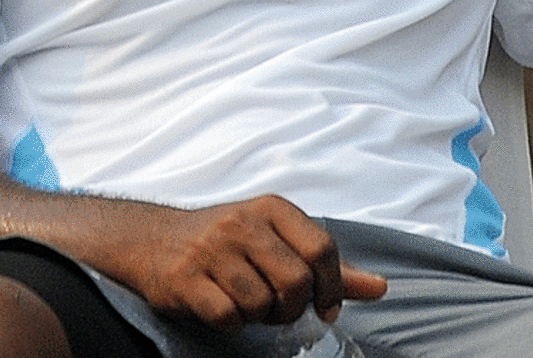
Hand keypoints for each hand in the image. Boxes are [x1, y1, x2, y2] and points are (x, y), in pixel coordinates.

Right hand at [130, 194, 385, 333]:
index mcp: (271, 208)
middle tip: (276, 307)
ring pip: (262, 304)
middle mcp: (241, 223)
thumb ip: (326, 265)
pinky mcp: (186, 278)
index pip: (322, 248)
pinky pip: (228, 318)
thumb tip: (379, 287)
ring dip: (259, 316)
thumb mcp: (276, 239)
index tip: (322, 304)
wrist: (153, 240)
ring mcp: (212, 249)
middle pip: (296, 282)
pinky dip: (231, 324)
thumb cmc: (225, 242)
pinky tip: (221, 307)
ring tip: (245, 302)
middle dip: (291, 308)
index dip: (330, 287)